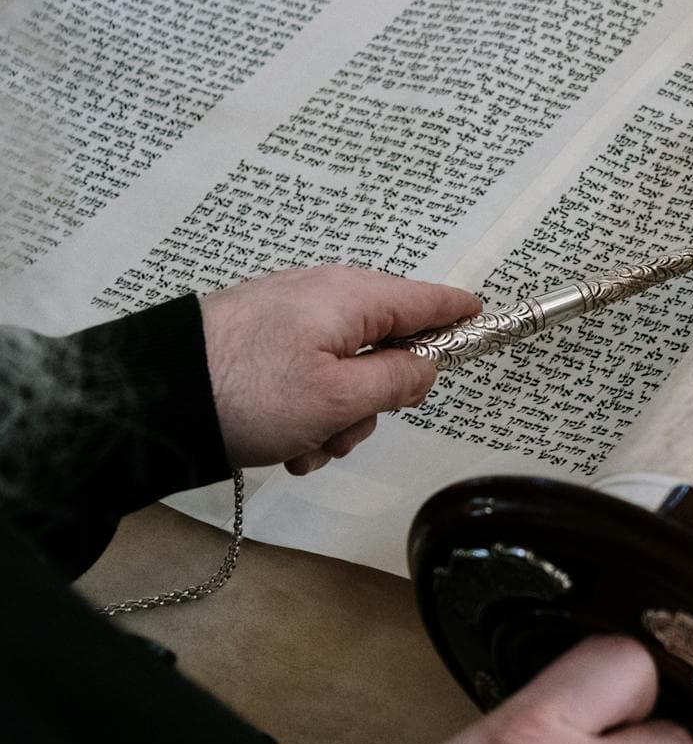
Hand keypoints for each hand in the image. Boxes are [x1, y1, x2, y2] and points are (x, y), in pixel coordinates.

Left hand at [199, 265, 480, 473]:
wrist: (152, 396)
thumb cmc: (247, 392)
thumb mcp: (340, 398)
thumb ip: (400, 380)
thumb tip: (427, 367)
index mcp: (354, 297)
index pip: (433, 300)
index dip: (465, 320)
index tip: (490, 329)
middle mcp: (326, 297)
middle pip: (388, 347)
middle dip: (379, 398)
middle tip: (350, 428)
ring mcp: (291, 318)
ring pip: (347, 372)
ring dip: (337, 417)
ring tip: (305, 445)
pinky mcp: (263, 340)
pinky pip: (308, 377)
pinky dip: (306, 414)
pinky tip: (283, 444)